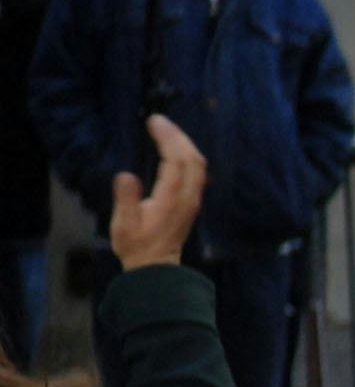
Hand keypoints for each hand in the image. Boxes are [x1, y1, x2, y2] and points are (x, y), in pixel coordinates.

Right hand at [110, 115, 205, 270]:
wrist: (156, 267)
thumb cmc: (136, 245)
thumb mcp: (124, 224)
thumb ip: (126, 200)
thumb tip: (126, 176)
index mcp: (171, 200)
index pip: (176, 162)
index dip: (168, 139)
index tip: (154, 122)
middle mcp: (188, 197)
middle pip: (193, 160)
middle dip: (178, 136)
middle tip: (159, 119)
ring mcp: (193, 200)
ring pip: (198, 165)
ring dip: (185, 143)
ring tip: (166, 128)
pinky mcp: (192, 202)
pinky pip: (197, 172)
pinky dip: (188, 154)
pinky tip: (176, 147)